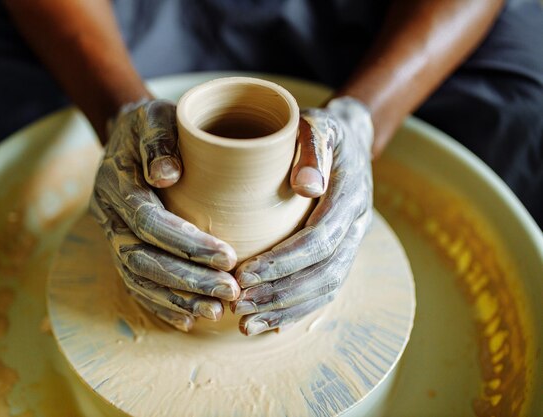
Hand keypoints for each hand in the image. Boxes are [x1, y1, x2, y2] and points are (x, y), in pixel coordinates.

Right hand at [91, 100, 239, 331]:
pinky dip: (161, 304)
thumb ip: (158, 140)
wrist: (128, 134)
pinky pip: (136, 284)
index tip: (228, 257)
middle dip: (188, 280)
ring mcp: (112, 234)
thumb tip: (166, 174)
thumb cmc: (152, 123)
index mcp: (116, 182)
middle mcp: (108, 213)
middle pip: (143, 258)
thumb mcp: (154, 116)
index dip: (187, 243)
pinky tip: (188, 319)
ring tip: (216, 312)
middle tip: (230, 291)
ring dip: (177, 299)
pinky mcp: (122, 247)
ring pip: (138, 278)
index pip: (149, 220)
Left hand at [231, 97, 373, 335]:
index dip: (283, 261)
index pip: (319, 239)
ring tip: (247, 322)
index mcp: (351, 195)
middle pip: (323, 272)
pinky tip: (270, 322)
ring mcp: (353, 240)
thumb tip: (309, 186)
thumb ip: (312, 149)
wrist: (349, 137)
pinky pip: (325, 287)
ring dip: (286, 308)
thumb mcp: (316, 124)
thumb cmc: (321, 128)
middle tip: (239, 304)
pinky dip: (298, 308)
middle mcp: (357, 224)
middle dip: (280, 293)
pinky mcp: (342, 250)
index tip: (246, 274)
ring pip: (325, 287)